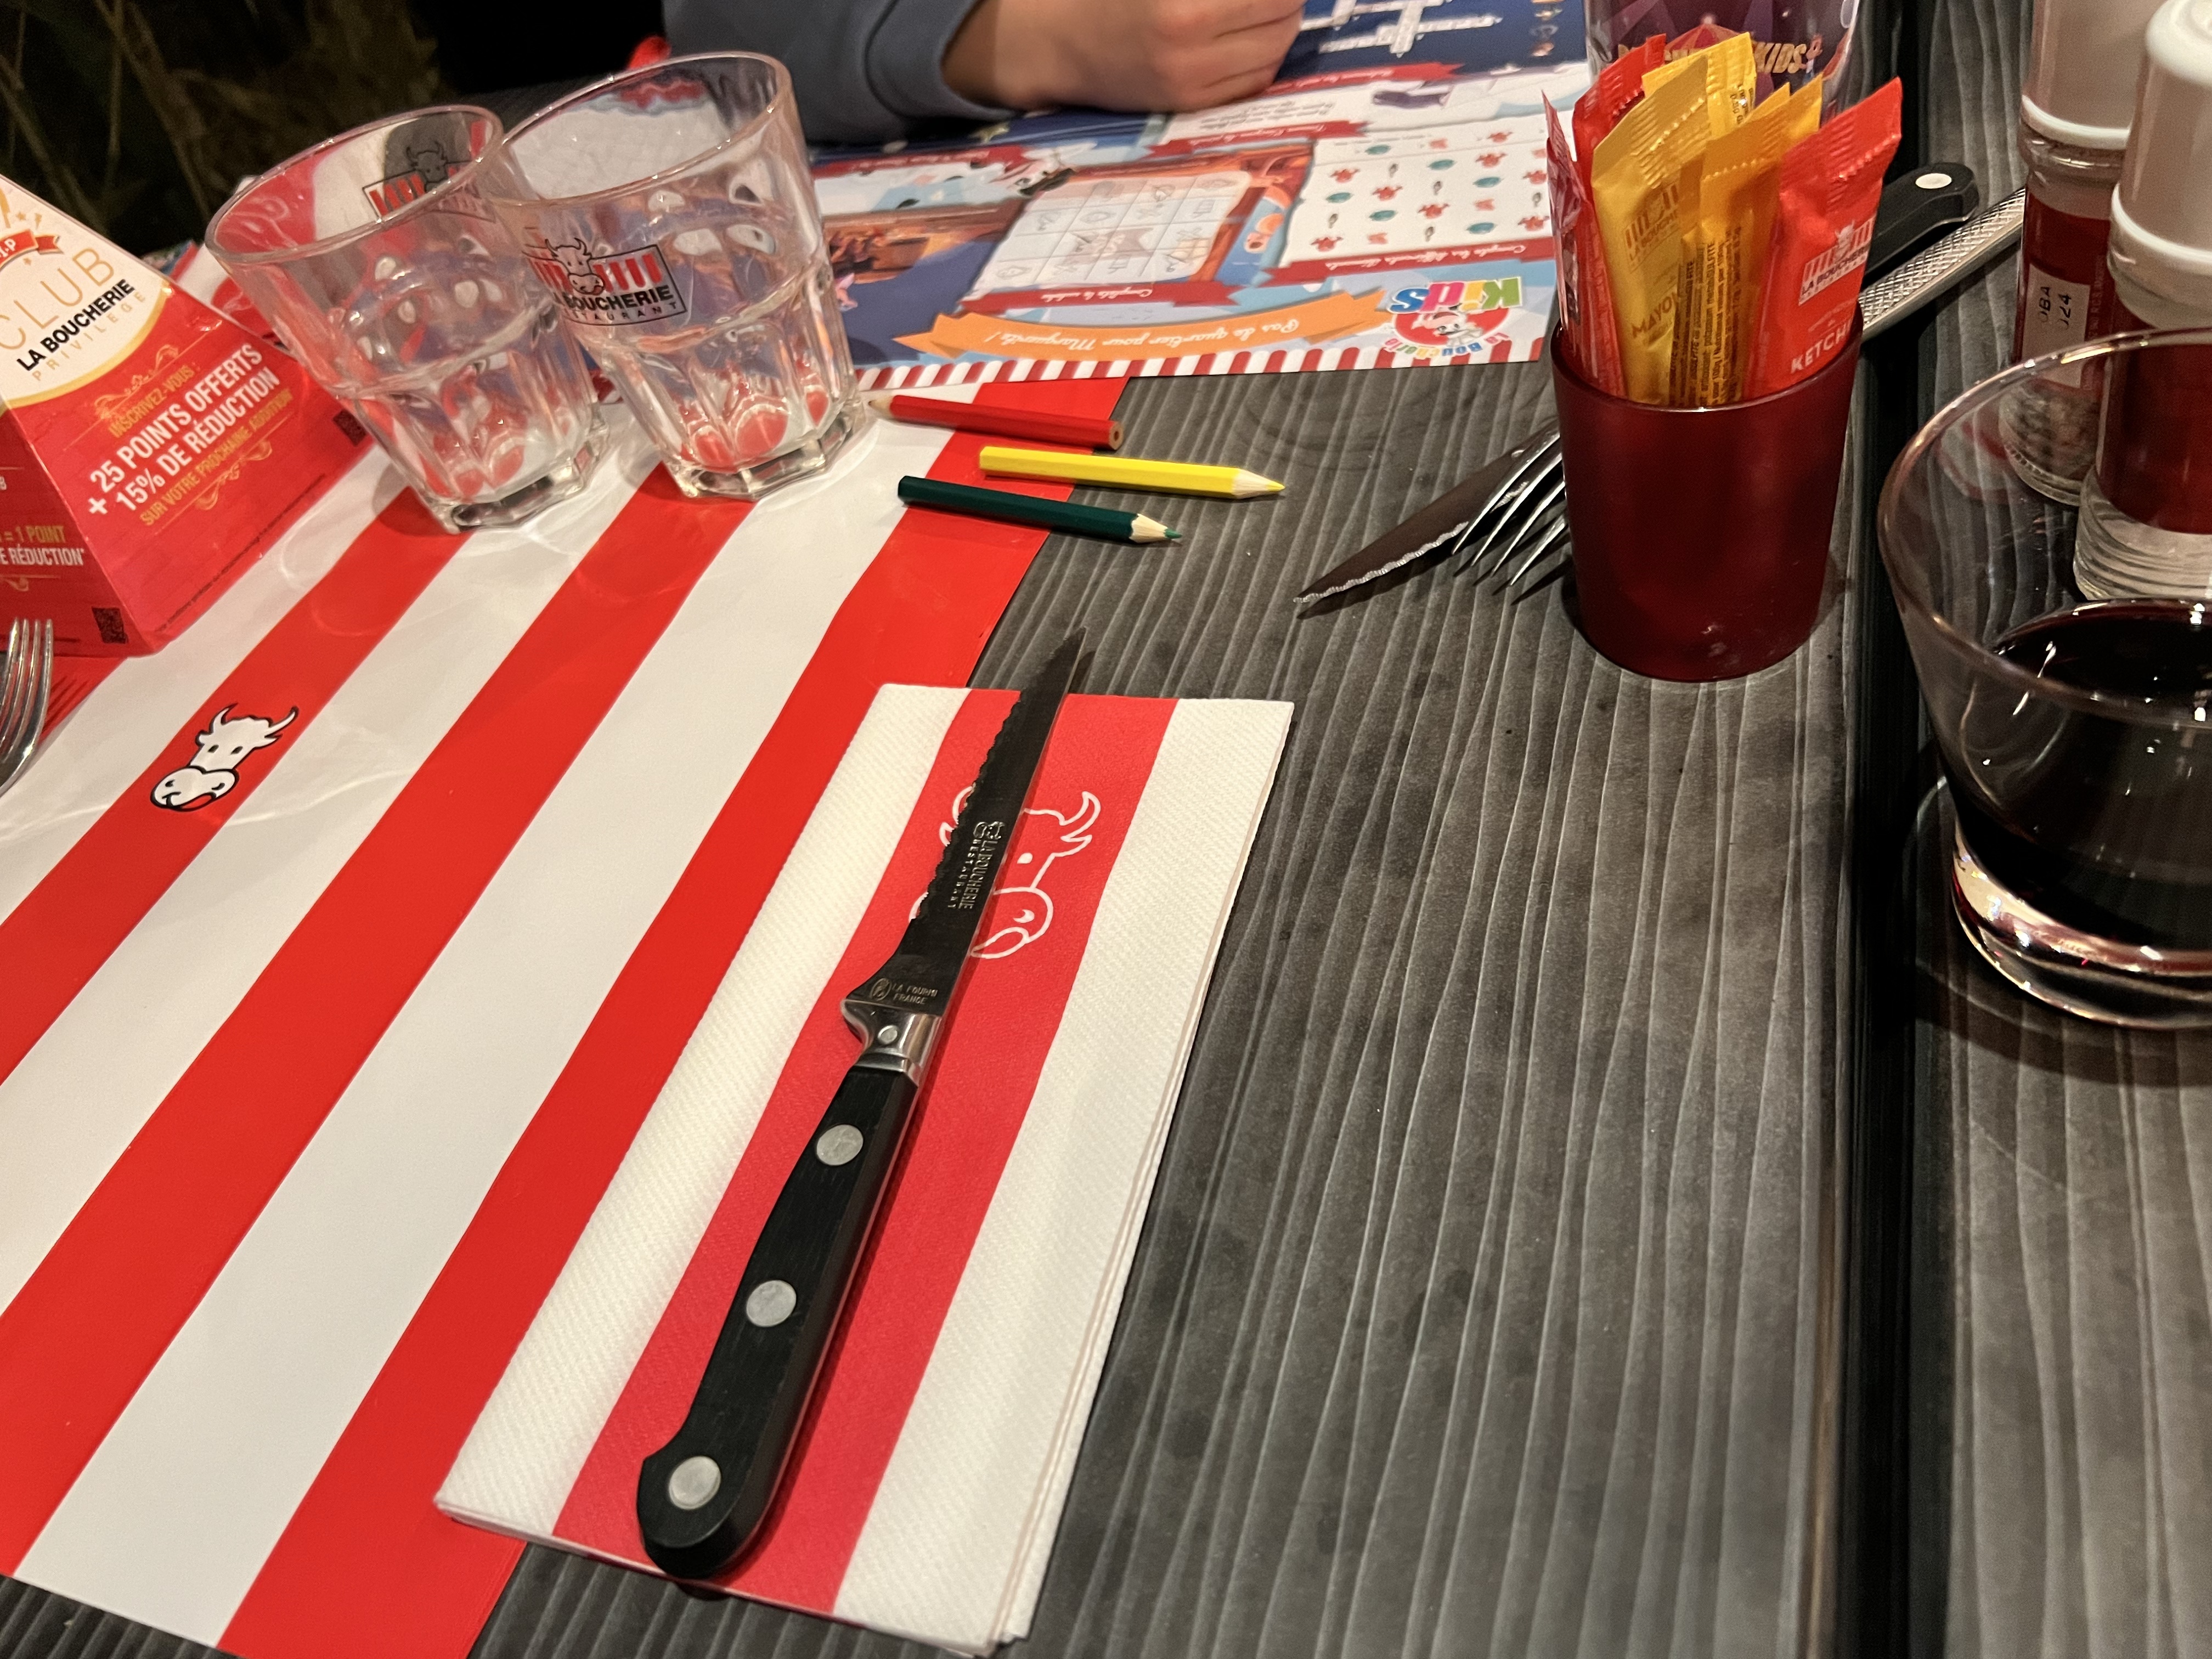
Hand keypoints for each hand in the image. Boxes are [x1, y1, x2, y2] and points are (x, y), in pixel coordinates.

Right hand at [943, 0, 1304, 113]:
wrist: (1061, 42)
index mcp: (1185, 9)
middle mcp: (1194, 53)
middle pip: (1284, 21)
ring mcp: (1194, 86)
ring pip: (1275, 54)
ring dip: (1279, 26)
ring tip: (1257, 8)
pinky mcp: (1192, 105)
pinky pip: (1254, 82)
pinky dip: (1261, 56)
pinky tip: (1244, 36)